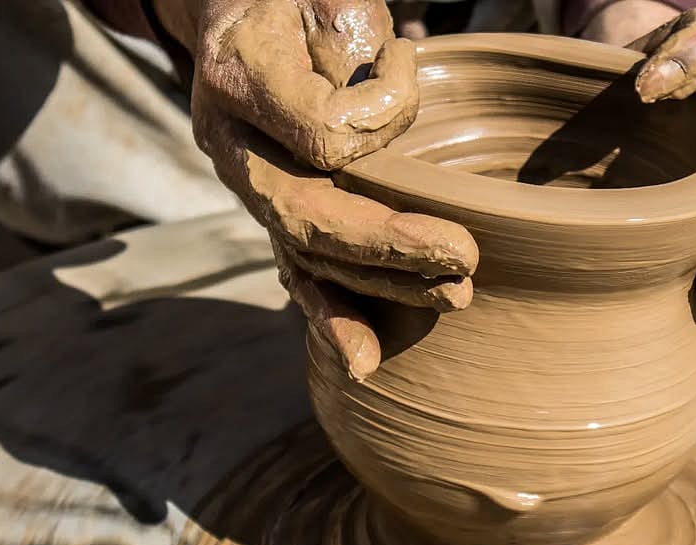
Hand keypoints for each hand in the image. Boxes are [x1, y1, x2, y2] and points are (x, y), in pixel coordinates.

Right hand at [154, 0, 479, 378]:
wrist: (236, 12)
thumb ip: (351, 48)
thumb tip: (377, 129)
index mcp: (241, 76)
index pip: (321, 131)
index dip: (378, 118)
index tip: (409, 63)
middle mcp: (232, 143)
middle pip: (308, 213)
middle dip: (389, 245)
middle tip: (463, 258)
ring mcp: (247, 182)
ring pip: (307, 253)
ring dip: (381, 286)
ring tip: (452, 296)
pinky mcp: (270, 208)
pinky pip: (295, 269)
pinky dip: (329, 316)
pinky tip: (363, 359)